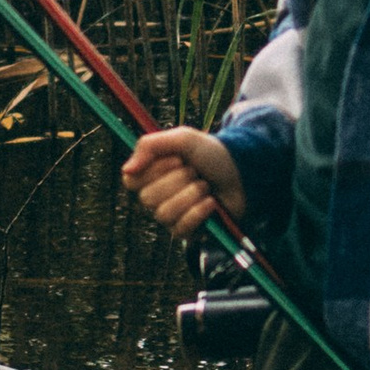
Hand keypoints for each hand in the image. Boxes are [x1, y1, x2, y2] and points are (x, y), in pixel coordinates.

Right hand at [121, 126, 245, 241]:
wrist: (242, 172)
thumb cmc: (211, 154)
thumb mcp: (183, 138)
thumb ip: (150, 146)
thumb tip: (126, 170)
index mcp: (150, 174)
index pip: (131, 180)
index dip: (153, 171)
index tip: (176, 159)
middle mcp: (156, 197)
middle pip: (148, 198)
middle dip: (178, 180)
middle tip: (195, 171)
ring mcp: (171, 215)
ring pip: (164, 213)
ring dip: (190, 195)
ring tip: (205, 186)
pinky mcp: (188, 231)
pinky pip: (180, 228)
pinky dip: (199, 211)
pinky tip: (211, 202)